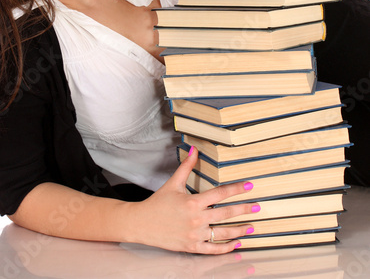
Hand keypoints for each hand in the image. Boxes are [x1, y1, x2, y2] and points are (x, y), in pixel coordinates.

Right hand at [131, 146, 258, 253]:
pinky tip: (236, 244)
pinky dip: (226, 247)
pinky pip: (213, 249)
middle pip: (226, 214)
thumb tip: (194, 149)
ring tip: (251, 227)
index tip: (249, 186)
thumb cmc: (158, 202)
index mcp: (193, 202)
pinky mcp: (192, 247)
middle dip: (243, 210)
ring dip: (239, 230)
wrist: (142, 223)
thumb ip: (186, 166)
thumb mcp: (173, 183)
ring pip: (223, 233)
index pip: (220, 194)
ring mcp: (195, 235)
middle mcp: (196, 219)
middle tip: (257, 207)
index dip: (236, 189)